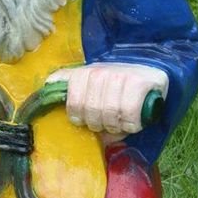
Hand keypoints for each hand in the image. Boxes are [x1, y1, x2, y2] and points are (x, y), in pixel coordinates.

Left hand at [47, 63, 168, 135]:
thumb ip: (69, 80)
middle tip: (107, 122)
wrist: (151, 70)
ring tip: (120, 122)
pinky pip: (129, 115)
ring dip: (116, 126)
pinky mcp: (139, 84)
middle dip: (100, 124)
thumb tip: (47, 85)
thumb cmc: (117, 82)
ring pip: (109, 115)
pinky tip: (133, 121)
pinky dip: (131, 124)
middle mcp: (101, 72)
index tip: (87, 119)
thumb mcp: (91, 78)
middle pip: (91, 113)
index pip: (74, 104)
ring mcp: (120, 76)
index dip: (80, 118)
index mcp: (86, 72)